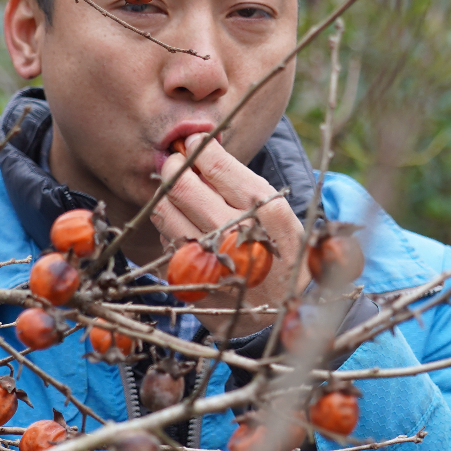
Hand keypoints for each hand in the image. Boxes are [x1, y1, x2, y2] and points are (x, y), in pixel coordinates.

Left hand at [151, 134, 305, 337]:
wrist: (286, 307)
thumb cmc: (278, 246)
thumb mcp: (274, 209)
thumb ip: (238, 180)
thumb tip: (195, 145)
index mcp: (266, 210)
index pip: (216, 165)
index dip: (197, 147)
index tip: (193, 143)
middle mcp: (237, 234)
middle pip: (181, 186)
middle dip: (174, 166)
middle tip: (176, 162)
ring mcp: (213, 262)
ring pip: (165, 212)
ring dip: (165, 195)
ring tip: (177, 192)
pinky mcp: (194, 283)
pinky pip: (165, 242)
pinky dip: (168, 227)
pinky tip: (182, 225)